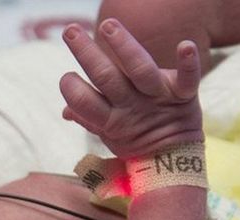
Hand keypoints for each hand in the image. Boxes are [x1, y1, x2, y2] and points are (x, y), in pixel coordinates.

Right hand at [60, 19, 202, 158]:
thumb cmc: (135, 141)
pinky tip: (185, 45)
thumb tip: (66, 110)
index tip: (67, 78)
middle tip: (70, 31)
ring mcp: (158, 98)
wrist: (173, 159)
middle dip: (86, 53)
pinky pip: (189, 77)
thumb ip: (88, 119)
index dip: (72, 89)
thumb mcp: (108, 135)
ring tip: (108, 25)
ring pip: (140, 69)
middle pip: (106, 78)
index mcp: (109, 120)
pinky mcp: (184, 94)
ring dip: (124, 46)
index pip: (84, 103)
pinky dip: (188, 62)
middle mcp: (131, 106)